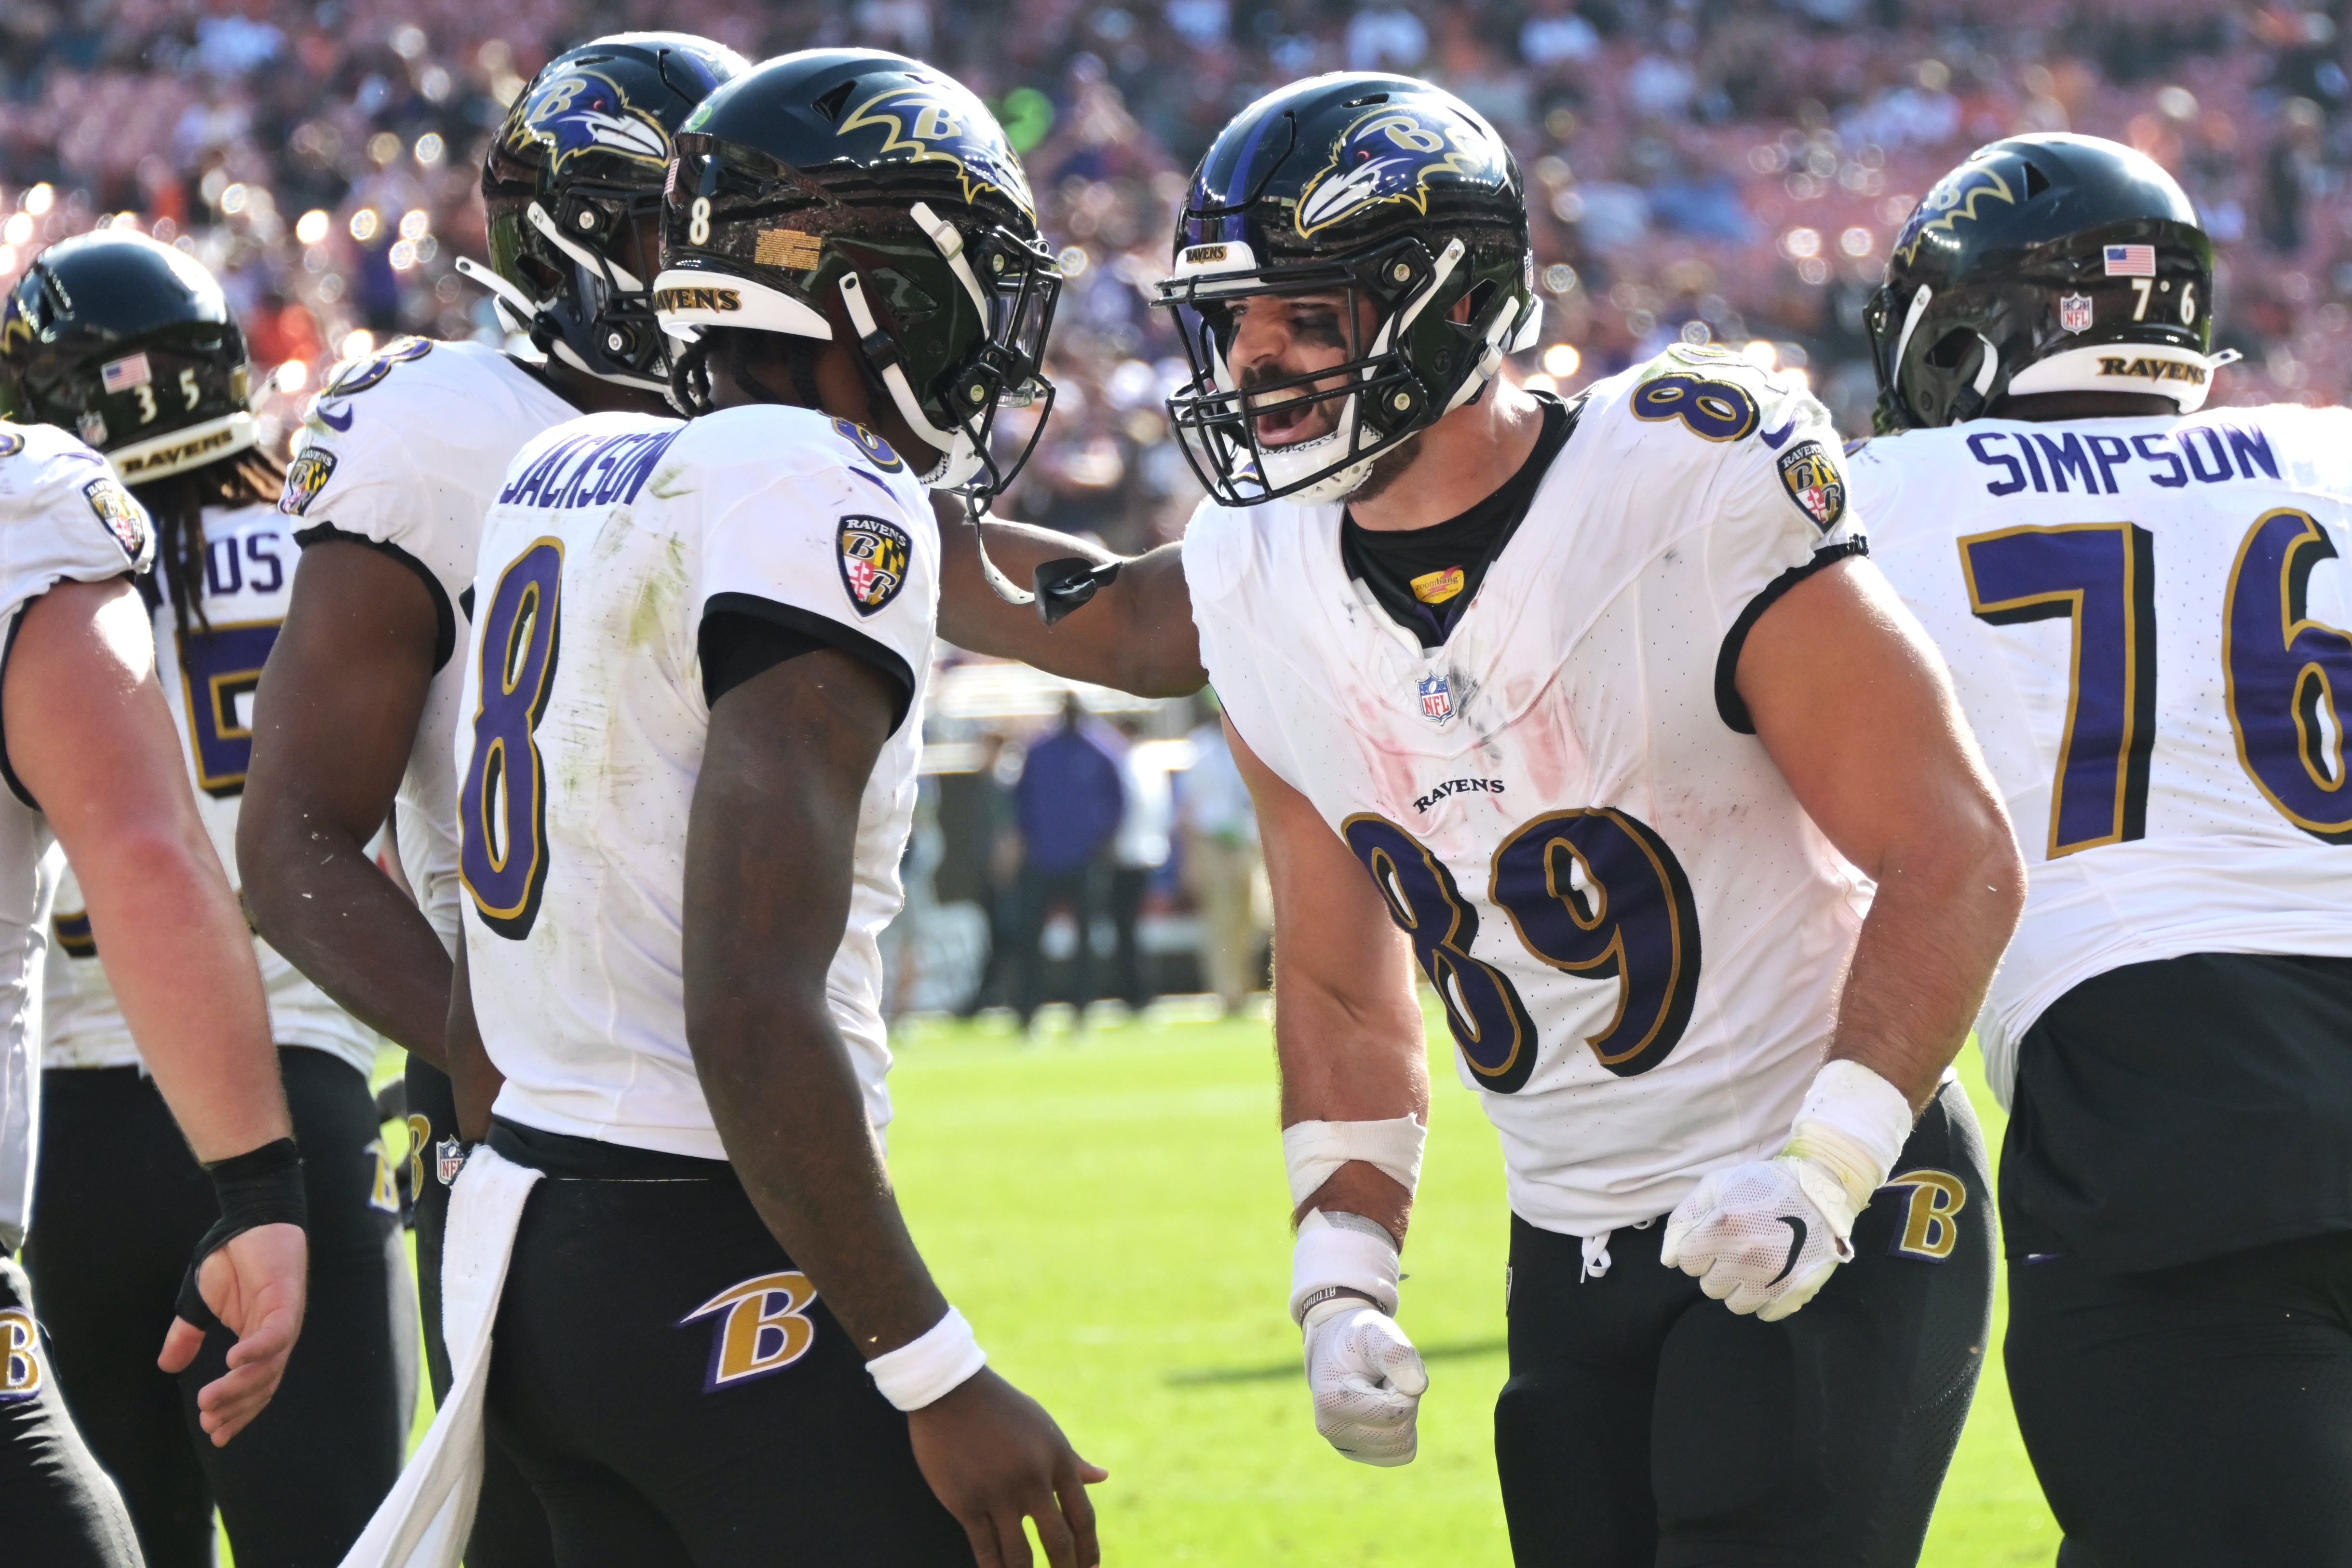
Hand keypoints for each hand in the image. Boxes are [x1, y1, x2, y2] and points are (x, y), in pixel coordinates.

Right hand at [156, 1222, 306, 1444]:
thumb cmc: (230, 1260)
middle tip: (210, 1424)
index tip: (214, 1434)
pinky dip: (257, 1350)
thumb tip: (167, 1367)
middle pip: (263, 1384)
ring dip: (239, 1386)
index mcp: (257, 1341)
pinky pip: (276, 1333)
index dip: (237, 1412)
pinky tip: (232, 1361)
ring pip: (269, 1366)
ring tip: (209, 1401)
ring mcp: (283, 1319)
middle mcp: (275, 1337)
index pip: (253, 1387)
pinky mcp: (286, 1299)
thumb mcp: (200, 1304)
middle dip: (237, 1408)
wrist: (248, 1220)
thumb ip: (187, 1336)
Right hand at [907, 1367, 1106, 1567]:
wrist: (951, 1391)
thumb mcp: (1043, 1429)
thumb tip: (1102, 1477)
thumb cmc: (1001, 1409)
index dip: (1089, 1550)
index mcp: (1057, 1460)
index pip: (1082, 1517)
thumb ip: (1071, 1460)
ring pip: (1020, 1555)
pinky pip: (985, 1550)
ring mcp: (998, 1494)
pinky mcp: (966, 1503)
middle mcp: (1032, 1480)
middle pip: (1058, 1541)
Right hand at [1303, 1300, 1427, 1465]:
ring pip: (1403, 1445)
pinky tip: (1383, 1410)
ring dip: (1404, 1414)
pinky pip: (1400, 1453)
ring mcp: (1345, 1446)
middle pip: (1400, 1431)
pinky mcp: (1358, 1453)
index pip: (1394, 1411)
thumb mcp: (1375, 1332)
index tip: (1383, 1368)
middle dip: (1404, 1400)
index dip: (1402, 1386)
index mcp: (1333, 1400)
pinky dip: (1402, 1430)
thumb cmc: (1357, 1338)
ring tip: (1381, 1392)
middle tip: (1383, 1379)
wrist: (1336, 1347)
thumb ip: (1397, 1353)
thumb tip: (1418, 1387)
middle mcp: (1333, 1430)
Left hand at [1660, 1157, 1855, 1321]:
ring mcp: (1773, 1277)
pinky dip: (1766, 1299)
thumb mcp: (1716, 1186)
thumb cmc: (1762, 1184)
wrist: (1820, 1190)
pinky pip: (1765, 1313)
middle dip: (1719, 1269)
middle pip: (1710, 1287)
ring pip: (1735, 1304)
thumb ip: (1684, 1219)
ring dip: (1740, 1287)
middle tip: (1739, 1249)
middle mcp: (1746, 1256)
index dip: (1699, 1250)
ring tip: (1756, 1263)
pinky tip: (1773, 1276)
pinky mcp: (1796, 1292)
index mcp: (1724, 1228)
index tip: (1715, 1240)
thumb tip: (1668, 1261)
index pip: (1688, 1262)